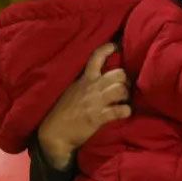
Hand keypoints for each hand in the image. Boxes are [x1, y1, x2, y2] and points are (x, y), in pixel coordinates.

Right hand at [38, 43, 130, 169]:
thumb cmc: (63, 111)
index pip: (96, 57)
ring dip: (127, 96)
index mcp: (84, 79)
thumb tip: (99, 77)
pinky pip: (120, 111)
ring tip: (123, 101)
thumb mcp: (72, 90)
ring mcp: (95, 102)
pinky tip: (123, 113)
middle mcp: (91, 88)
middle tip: (124, 88)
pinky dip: (126, 111)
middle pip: (119, 74)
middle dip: (125, 80)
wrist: (54, 133)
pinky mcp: (98, 117)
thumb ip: (85, 82)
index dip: (108, 49)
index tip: (115, 47)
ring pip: (121, 90)